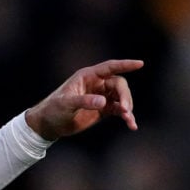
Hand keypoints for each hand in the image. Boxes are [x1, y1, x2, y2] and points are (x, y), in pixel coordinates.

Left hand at [25, 59, 143, 140]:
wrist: (49, 124)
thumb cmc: (53, 109)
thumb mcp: (66, 104)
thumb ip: (84, 101)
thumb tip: (103, 101)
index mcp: (87, 76)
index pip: (109, 67)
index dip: (125, 65)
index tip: (140, 64)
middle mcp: (96, 84)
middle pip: (119, 84)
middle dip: (125, 95)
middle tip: (125, 109)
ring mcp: (101, 97)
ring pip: (122, 97)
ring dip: (128, 107)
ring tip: (128, 118)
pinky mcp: (103, 110)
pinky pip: (119, 110)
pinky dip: (126, 116)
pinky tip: (131, 125)